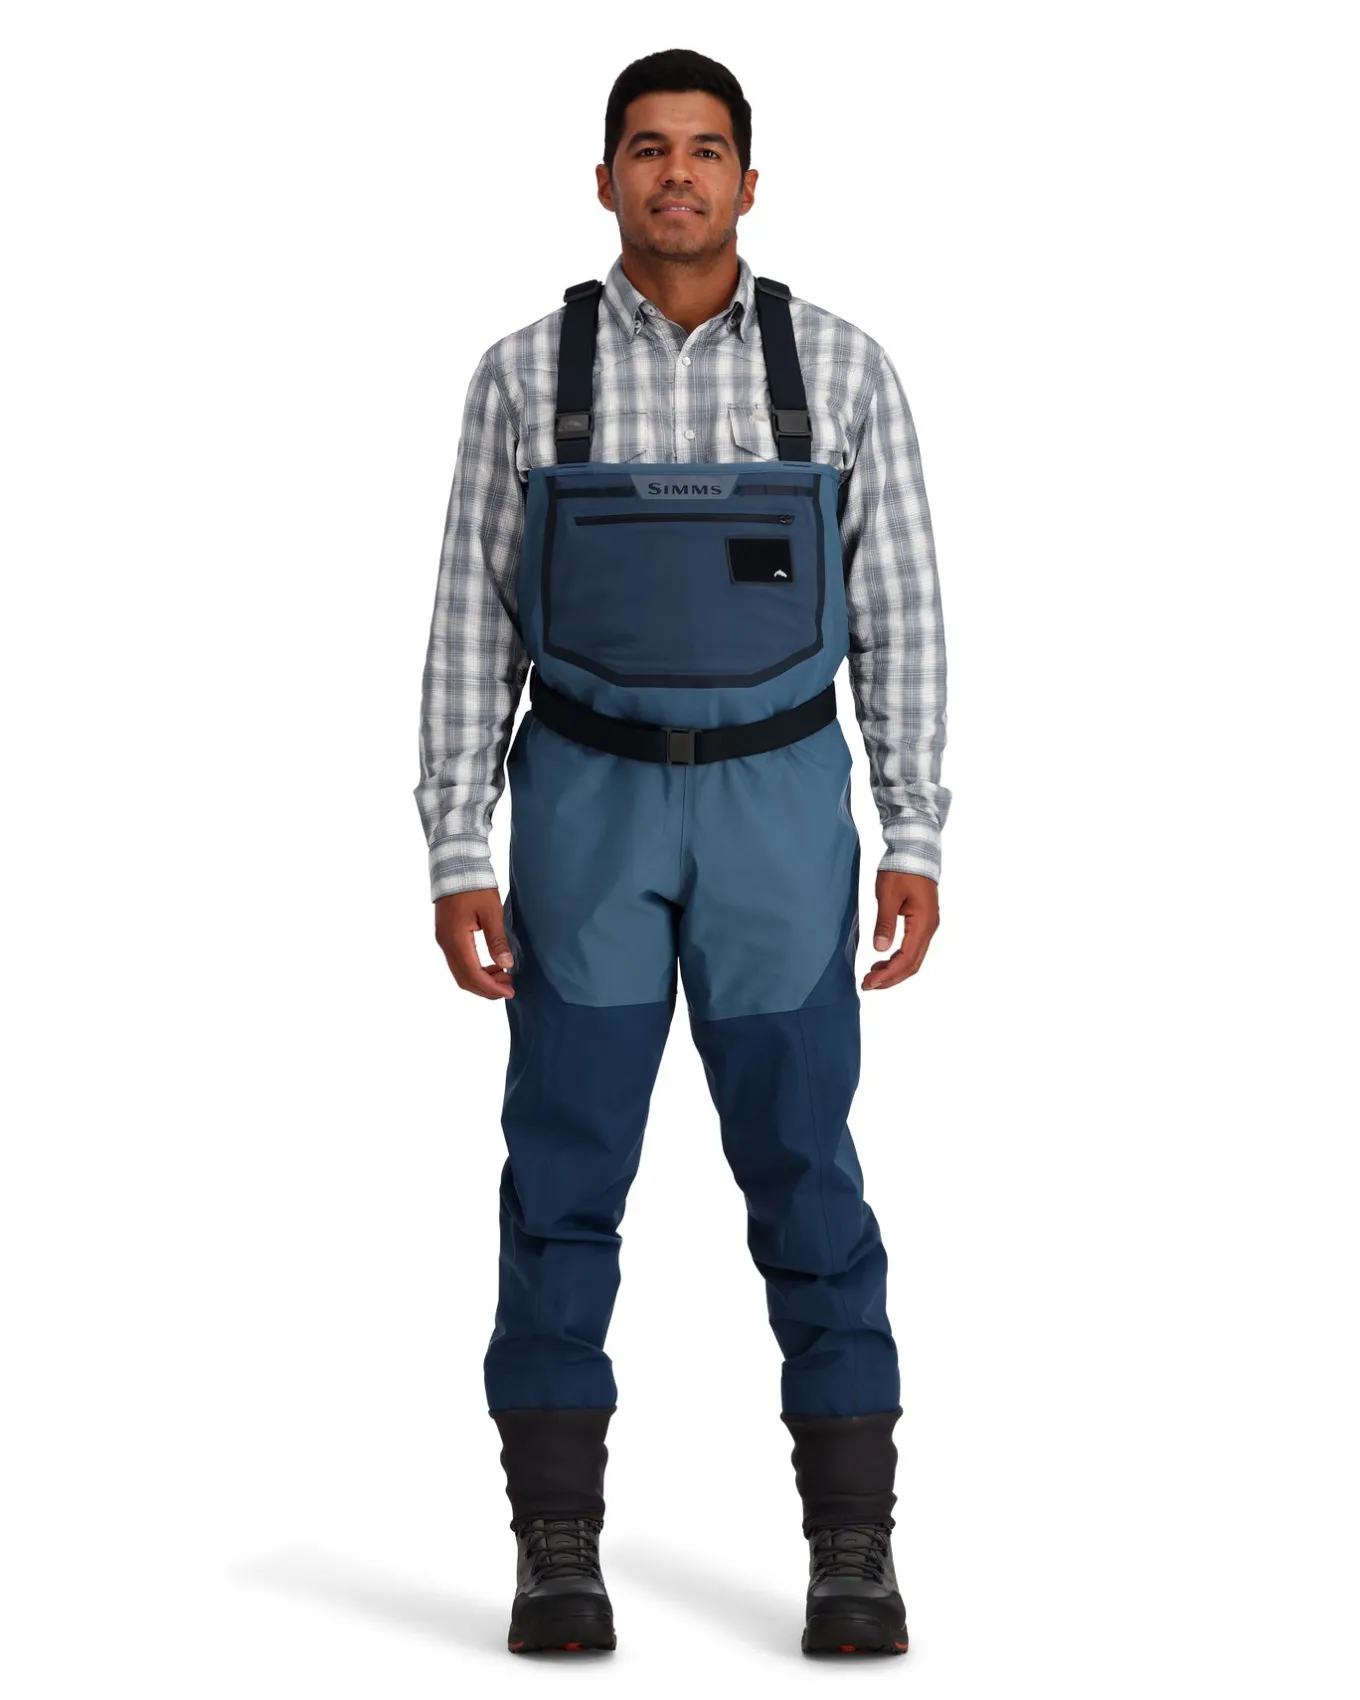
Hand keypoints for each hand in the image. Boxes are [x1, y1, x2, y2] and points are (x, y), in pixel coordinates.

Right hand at [434, 887, 516, 999]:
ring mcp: (444, 940)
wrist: (455, 865)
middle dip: (486, 988)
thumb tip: (505, 965)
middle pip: (464, 979)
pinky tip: (492, 965)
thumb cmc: (474, 885)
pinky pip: (459, 961)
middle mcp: (445, 944)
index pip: (473, 974)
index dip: (491, 987)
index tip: (510, 991)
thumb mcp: (491, 911)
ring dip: (481, 979)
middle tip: (509, 988)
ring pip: (460, 972)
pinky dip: (475, 969)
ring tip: (504, 976)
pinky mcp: (446, 935)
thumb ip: (497, 939)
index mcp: (455, 939)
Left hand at [861, 871, 939, 991]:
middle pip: (913, 965)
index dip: (888, 974)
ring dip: (894, 970)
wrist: (915, 851)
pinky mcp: (923, 922)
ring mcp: (928, 926)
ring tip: (872, 976)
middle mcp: (929, 928)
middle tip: (867, 985)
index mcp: (923, 923)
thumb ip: (885, 923)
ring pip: (913, 958)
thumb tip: (879, 949)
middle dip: (890, 978)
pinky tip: (882, 960)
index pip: (906, 959)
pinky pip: (912, 948)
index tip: (869, 982)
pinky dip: (898, 959)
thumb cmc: (901, 870)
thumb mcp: (888, 895)